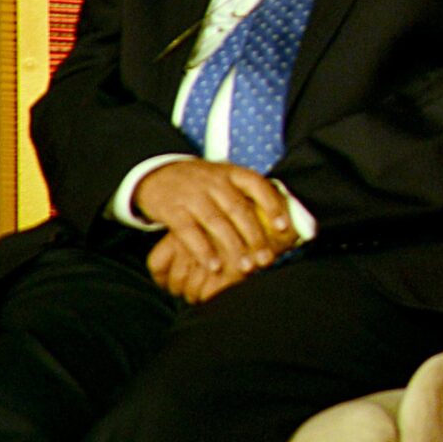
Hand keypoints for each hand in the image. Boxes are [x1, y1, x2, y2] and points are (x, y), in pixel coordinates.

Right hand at [132, 159, 294, 288]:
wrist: (158, 173)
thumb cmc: (202, 184)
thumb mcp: (225, 180)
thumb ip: (248, 196)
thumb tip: (284, 224)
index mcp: (231, 173)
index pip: (257, 185)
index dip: (272, 205)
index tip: (284, 228)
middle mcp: (213, 182)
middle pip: (239, 209)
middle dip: (255, 236)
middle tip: (267, 259)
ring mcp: (192, 195)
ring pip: (216, 222)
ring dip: (233, 247)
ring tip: (246, 268)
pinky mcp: (172, 209)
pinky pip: (189, 232)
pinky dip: (203, 251)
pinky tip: (214, 266)